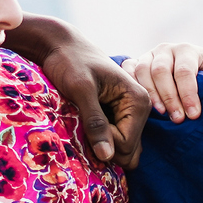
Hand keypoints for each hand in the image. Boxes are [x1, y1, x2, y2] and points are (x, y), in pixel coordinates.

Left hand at [36, 42, 155, 169]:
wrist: (62, 45)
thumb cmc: (71, 62)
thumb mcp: (81, 90)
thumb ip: (95, 122)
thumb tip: (107, 156)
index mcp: (138, 101)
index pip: (127, 144)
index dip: (103, 143)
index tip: (83, 124)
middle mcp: (140, 109)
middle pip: (129, 151)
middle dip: (105, 148)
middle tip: (82, 128)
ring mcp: (130, 114)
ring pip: (121, 149)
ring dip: (100, 145)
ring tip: (82, 126)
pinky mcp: (119, 116)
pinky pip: (114, 141)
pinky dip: (99, 140)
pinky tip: (85, 126)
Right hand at [125, 43, 202, 123]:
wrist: (192, 66)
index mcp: (187, 50)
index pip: (185, 71)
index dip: (189, 94)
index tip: (194, 114)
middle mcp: (166, 50)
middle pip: (161, 72)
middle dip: (170, 97)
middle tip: (177, 119)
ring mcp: (148, 55)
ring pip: (142, 72)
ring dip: (151, 94)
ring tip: (161, 114)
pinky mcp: (135, 62)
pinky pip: (127, 70)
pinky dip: (131, 85)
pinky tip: (139, 103)